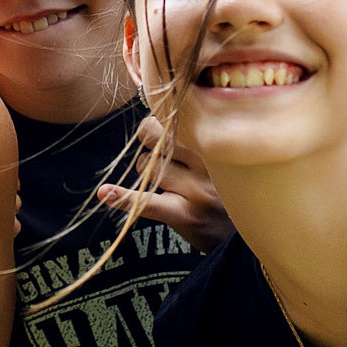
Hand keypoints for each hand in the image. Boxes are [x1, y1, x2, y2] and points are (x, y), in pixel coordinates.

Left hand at [98, 113, 234, 253]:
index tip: (159, 129)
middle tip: (161, 159)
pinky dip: (122, 198)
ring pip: (147, 167)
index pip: (173, 118)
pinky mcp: (184, 214)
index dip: (157, 123)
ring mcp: (197, 190)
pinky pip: (146, 202)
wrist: (241, 234)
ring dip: (147, 175)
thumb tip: (151, 113)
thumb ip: (191, 133)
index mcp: (216, 142)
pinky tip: (105, 193)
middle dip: (150, 146)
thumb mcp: (217, 155)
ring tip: (170, 185)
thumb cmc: (223, 188)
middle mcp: (208, 163)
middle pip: (155, 138)